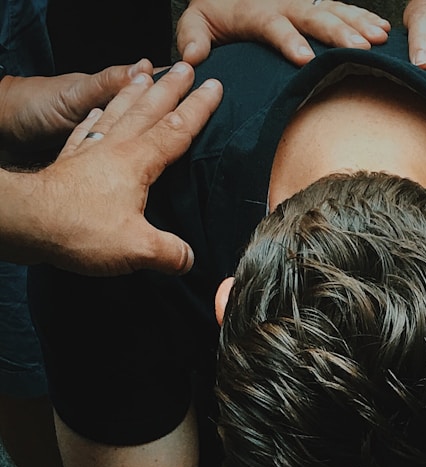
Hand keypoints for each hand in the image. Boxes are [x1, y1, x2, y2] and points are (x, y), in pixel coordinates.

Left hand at [10, 62, 222, 274]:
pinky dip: (95, 117)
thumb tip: (188, 259)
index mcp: (137, 162)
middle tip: (185, 67)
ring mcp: (90, 150)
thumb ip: (169, 252)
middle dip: (170, 88)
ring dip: (135, 93)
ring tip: (145, 75)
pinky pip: (86, 130)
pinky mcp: (69, 161)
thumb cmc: (81, 229)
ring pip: (117, 112)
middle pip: (148, 110)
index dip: (198, 109)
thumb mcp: (137, 249)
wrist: (30, 221)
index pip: (175, 130)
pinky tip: (97, 113)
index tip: (214, 87)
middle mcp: (114, 148)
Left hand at [177, 0, 389, 66]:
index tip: (304, 58)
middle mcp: (283, 3)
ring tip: (378, 39)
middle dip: (337, 32)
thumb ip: (192, 36)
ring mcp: (301, 2)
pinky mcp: (314, 4)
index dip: (289, 40)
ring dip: (357, 24)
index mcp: (255, 10)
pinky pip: (341, 7)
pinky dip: (362, 17)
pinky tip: (382, 30)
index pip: (273, 24)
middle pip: (313, 15)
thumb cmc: (215, 11)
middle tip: (358, 49)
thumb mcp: (196, 21)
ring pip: (332, 10)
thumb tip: (193, 57)